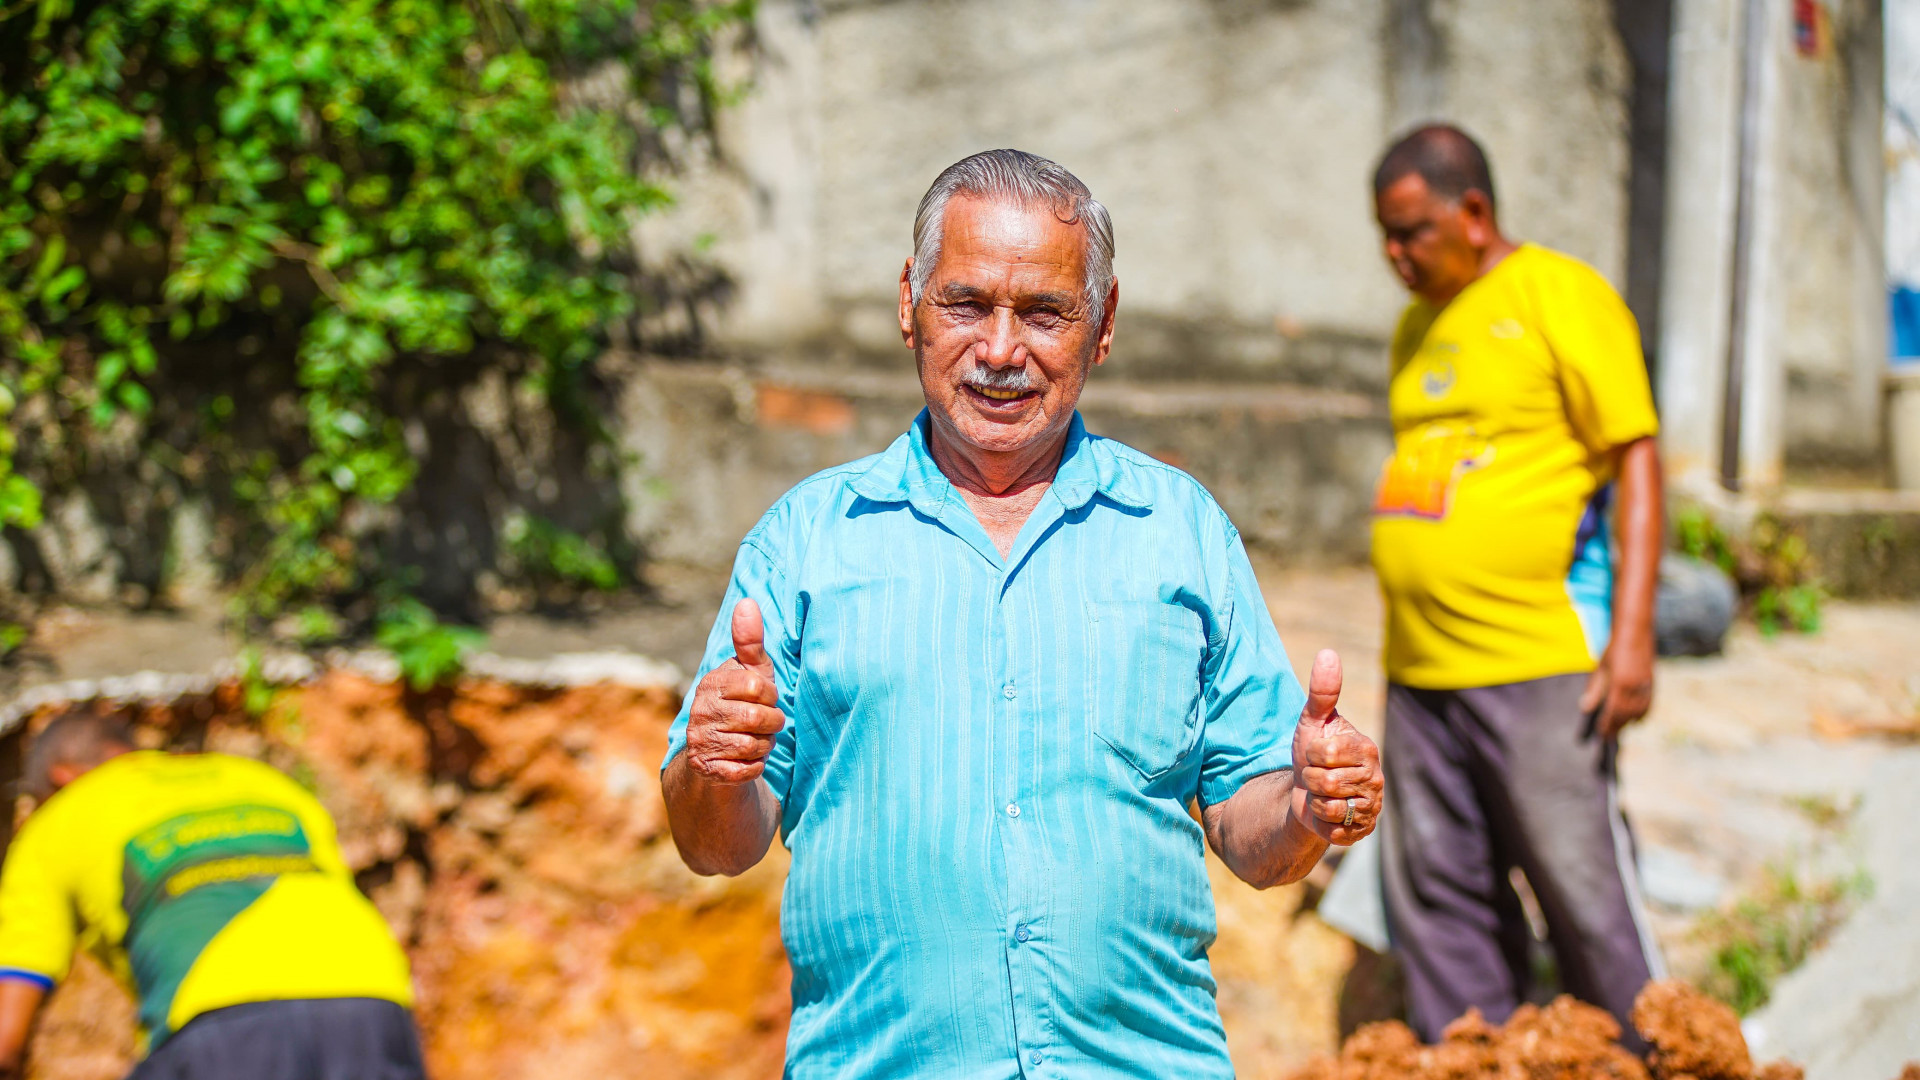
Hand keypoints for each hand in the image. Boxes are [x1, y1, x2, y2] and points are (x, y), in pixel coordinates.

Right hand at [684, 599, 786, 784]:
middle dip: (771, 724)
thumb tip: (746, 602)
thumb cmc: (743, 705)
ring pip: (754, 745)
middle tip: (764, 724)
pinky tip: (746, 759)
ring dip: (763, 746)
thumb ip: (750, 641)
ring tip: (754, 740)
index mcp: (712, 682)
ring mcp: (700, 740)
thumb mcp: (751, 673)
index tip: (765, 699)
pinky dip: (754, 766)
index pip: (758, 686)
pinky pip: (746, 769)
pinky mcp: (706, 768)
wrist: (717, 755)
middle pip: (759, 718)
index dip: (771, 696)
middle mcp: (700, 710)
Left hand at [1290, 649, 1381, 845]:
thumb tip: (1328, 653)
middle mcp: (1375, 778)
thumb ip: (1322, 691)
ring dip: (1315, 801)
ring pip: (1329, 807)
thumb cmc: (1312, 753)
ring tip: (1322, 794)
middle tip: (1317, 776)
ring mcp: (1371, 807)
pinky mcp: (1362, 831)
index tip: (1316, 754)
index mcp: (1366, 749)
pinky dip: (1321, 824)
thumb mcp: (1312, 721)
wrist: (1306, 791)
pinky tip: (1326, 814)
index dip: (1310, 754)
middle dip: (1311, 779)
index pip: (1325, 753)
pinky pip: (1333, 831)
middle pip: (1325, 782)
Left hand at [1581, 636, 1653, 738]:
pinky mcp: (1652, 683)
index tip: (1601, 735)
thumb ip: (1594, 689)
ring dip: (1628, 723)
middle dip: (1616, 727)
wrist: (1636, 632)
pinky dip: (1642, 715)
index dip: (1607, 725)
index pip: (1612, 711)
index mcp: (1620, 684)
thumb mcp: (1600, 668)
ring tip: (1619, 730)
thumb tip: (1585, 708)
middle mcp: (1635, 687)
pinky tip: (1636, 720)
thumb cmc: (1614, 649)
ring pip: (1638, 712)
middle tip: (1608, 738)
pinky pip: (1648, 705)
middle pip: (1625, 715)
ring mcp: (1646, 686)